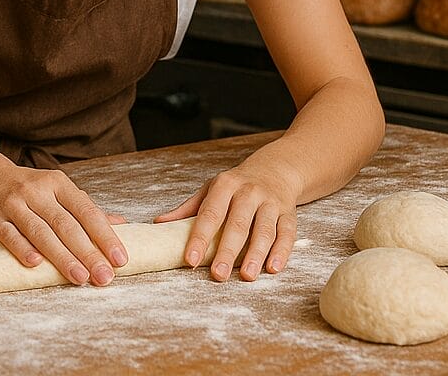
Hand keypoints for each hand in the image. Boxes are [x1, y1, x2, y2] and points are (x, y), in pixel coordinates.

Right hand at [0, 165, 126, 286]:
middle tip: (104, 277)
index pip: (86, 211)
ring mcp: (13, 204)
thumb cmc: (32, 190)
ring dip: (61, 256)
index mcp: (58, 183)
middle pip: (65, 224)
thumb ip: (87, 209)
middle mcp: (36, 191)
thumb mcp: (59, 192)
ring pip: (40, 232)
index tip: (119, 259)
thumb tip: (122, 224)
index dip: (104, 235)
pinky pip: (9, 234)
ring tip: (80, 278)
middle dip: (87, 253)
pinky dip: (23, 249)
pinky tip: (37, 265)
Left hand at [156, 160, 298, 281]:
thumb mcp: (211, 190)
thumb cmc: (236, 185)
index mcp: (225, 185)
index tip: (189, 259)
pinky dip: (281, 252)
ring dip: (256, 255)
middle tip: (218, 274)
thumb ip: (188, 209)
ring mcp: (271, 203)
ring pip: (264, 230)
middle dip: (228, 251)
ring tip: (247, 276)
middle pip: (237, 225)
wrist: (275, 170)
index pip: (210, 214)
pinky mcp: (288, 214)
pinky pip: (286, 234)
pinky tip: (273, 268)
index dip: (199, 237)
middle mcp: (249, 192)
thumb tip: (158, 224)